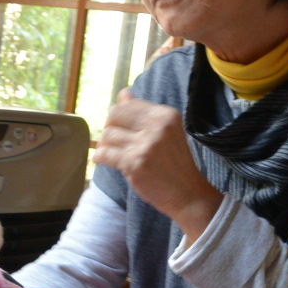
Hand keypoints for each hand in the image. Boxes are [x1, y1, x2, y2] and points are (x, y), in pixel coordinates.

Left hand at [94, 88, 222, 241]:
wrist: (188, 193)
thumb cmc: (174, 164)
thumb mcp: (164, 132)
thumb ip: (142, 113)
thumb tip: (124, 93)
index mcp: (165, 115)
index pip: (127, 105)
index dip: (117, 118)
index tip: (120, 131)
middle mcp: (157, 126)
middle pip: (114, 116)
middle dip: (109, 129)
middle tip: (113, 143)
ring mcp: (146, 145)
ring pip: (108, 135)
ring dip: (104, 145)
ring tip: (111, 154)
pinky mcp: (135, 164)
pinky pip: (105, 153)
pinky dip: (100, 158)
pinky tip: (103, 161)